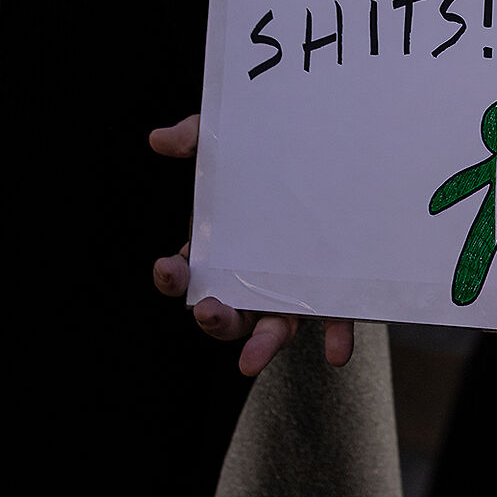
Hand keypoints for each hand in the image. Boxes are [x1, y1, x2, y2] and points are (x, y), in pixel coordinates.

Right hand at [149, 114, 356, 376]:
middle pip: (227, 311)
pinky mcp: (334, 290)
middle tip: (208, 311)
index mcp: (222, 249)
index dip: (173, 276)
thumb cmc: (273, 152)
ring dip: (261, 345)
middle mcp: (254, 276)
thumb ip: (198, 136)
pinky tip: (336, 353)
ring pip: (273, 327)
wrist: (337, 148)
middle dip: (213, 318)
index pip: (188, 272)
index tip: (167, 268)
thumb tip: (160, 138)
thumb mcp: (234, 140)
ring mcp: (293, 287)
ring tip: (250, 360)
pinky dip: (334, 337)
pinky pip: (334, 321)